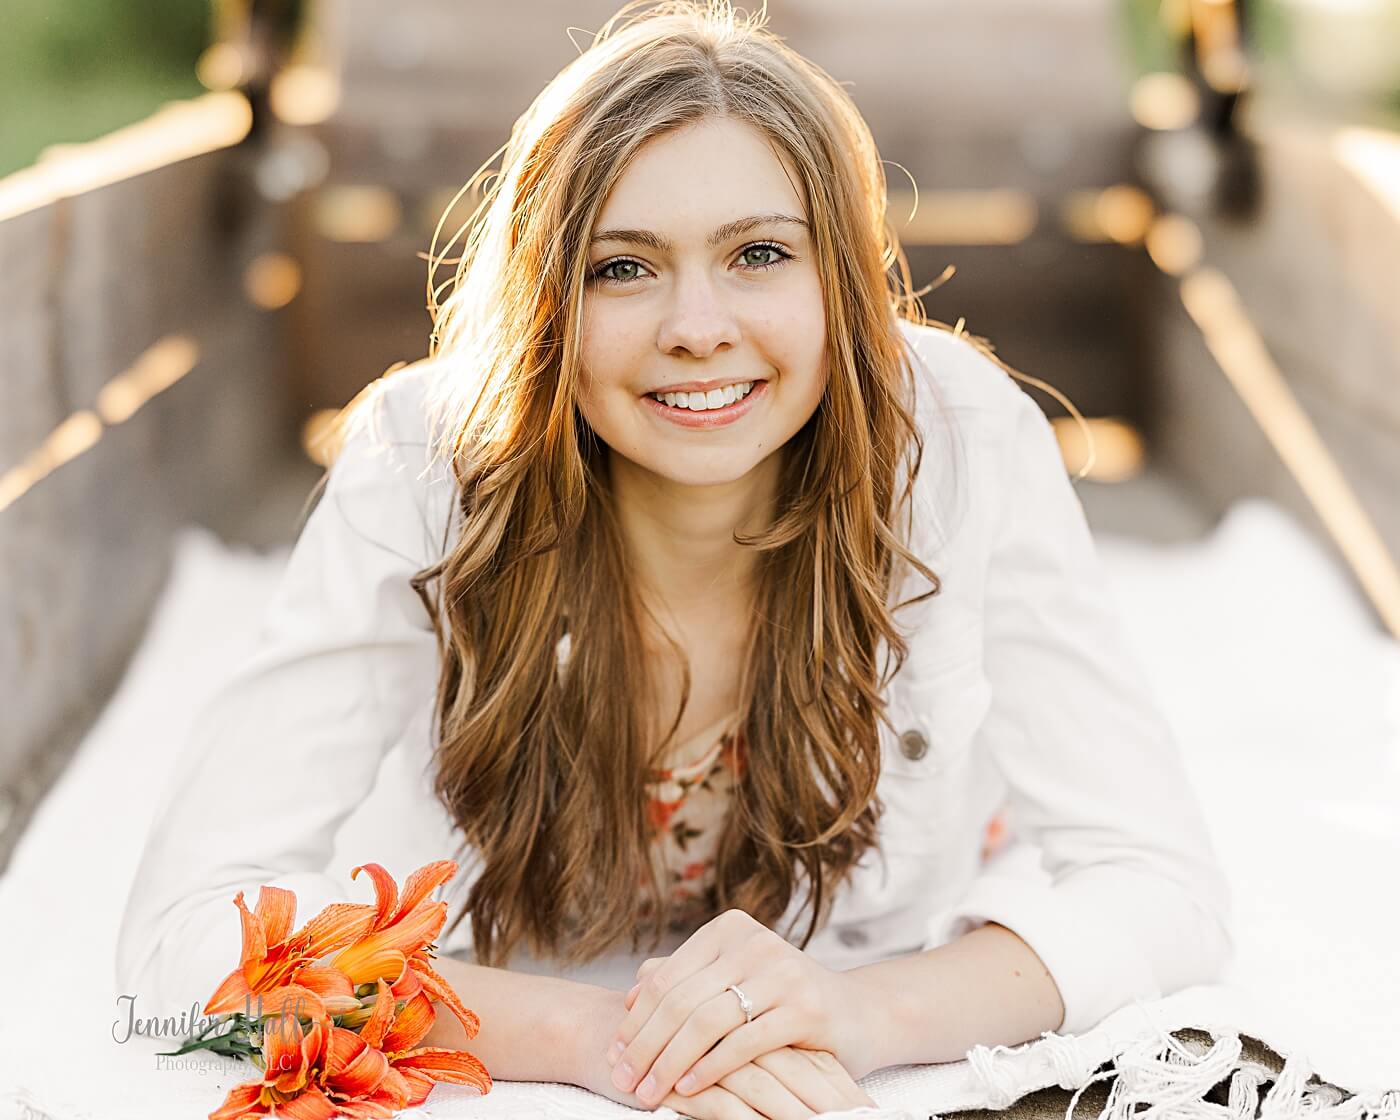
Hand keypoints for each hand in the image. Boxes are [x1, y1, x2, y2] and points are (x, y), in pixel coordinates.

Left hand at [604, 910, 890, 1108]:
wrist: (859, 1014)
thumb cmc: (784, 1002)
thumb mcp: (735, 982)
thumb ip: (688, 980)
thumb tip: (632, 990)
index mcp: (730, 929)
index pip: (667, 976)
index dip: (636, 1018)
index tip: (615, 1053)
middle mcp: (754, 942)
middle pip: (681, 999)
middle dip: (646, 1045)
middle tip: (624, 1080)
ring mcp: (782, 972)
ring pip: (706, 1021)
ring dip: (671, 1062)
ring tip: (650, 1091)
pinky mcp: (805, 1009)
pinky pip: (743, 1042)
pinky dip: (711, 1068)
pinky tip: (689, 1089)